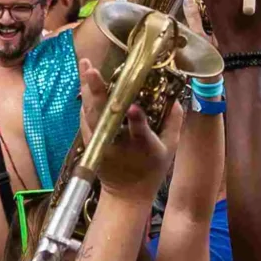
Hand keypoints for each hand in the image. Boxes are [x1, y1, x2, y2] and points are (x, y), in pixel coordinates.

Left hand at [77, 64, 171, 198]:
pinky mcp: (90, 142)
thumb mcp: (170, 149)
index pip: (140, 132)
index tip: (135, 107)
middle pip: (105, 116)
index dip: (137, 120)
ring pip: (91, 113)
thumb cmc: (151, 169)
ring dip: (87, 89)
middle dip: (97, 92)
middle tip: (91, 69)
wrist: (126, 195)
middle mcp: (118, 144)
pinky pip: (86, 117)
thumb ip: (173, 123)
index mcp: (143, 147)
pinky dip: (86, 99)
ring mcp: (100, 143)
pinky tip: (84, 82)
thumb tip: (176, 98)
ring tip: (86, 65)